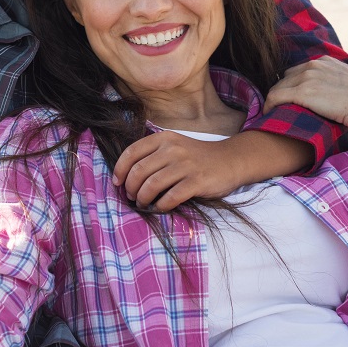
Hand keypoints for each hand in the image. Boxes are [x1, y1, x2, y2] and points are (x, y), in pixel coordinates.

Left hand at [113, 132, 236, 210]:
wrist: (230, 160)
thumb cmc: (197, 157)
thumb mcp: (174, 147)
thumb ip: (153, 156)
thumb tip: (127, 177)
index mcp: (164, 139)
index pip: (131, 152)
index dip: (120, 170)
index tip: (117, 183)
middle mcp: (173, 149)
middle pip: (139, 171)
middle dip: (130, 188)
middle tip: (132, 197)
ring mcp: (185, 165)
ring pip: (152, 185)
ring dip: (143, 198)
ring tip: (143, 203)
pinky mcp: (197, 181)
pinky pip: (171, 197)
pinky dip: (161, 206)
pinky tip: (160, 208)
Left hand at [263, 55, 347, 132]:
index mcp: (327, 61)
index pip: (300, 70)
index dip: (295, 85)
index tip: (293, 100)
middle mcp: (315, 65)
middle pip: (286, 78)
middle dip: (283, 92)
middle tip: (280, 109)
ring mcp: (308, 77)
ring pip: (278, 87)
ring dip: (274, 101)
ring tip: (272, 115)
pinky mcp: (303, 93)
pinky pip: (275, 97)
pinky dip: (269, 106)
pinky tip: (270, 116)